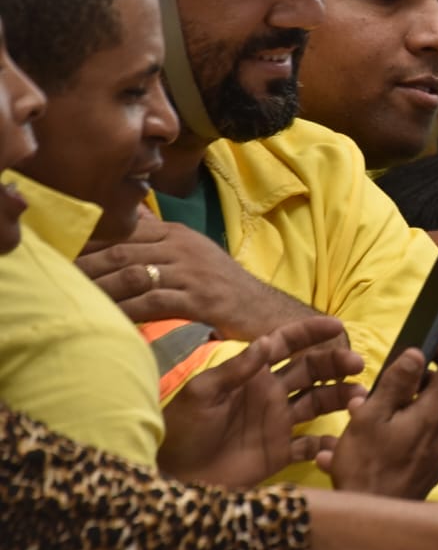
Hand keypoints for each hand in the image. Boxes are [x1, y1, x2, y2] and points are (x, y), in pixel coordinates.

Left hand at [77, 210, 319, 340]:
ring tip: (72, 300)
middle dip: (85, 264)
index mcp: (179, 235)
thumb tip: (120, 251)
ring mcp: (193, 271)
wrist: (268, 312)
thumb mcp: (193, 261)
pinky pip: (152, 301)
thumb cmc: (225, 291)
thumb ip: (159, 251)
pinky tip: (107, 320)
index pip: (125, 230)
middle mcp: (184, 247)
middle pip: (121, 249)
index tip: (63, 253)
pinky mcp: (200, 298)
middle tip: (57, 279)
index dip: (90, 241)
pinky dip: (125, 310)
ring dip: (98, 287)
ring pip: (132, 274)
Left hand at [157, 315, 363, 486]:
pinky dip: (328, 444)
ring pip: (319, 402)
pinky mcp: (280, 452)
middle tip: (357, 364)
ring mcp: (277, 423)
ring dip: (340, 397)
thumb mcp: (201, 393)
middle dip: (335, 364)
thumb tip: (267, 341)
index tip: (336, 325)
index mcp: (252, 375)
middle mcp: (270, 394)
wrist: (173, 476)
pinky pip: (310, 446)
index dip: (310, 333)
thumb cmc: (181, 430)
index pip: (286, 345)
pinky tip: (342, 441)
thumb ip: (236, 368)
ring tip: (359, 398)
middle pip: (311, 371)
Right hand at [320, 345, 437, 497]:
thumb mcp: (370, 419)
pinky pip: (426, 444)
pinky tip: (379, 440)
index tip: (430, 346)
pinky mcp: (427, 474)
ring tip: (384, 408)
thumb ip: (395, 385)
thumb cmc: (365, 469)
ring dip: (420, 406)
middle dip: (433, 380)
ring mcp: (437, 458)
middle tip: (405, 377)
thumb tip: (416, 354)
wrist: (371, 524)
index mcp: (431, 418)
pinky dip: (410, 432)